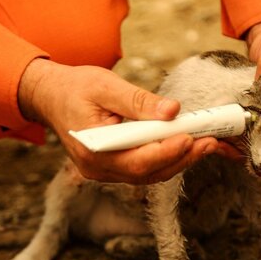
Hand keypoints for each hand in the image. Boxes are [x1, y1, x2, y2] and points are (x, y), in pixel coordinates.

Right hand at [18, 58, 218, 183]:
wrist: (50, 95)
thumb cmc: (74, 87)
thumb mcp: (105, 85)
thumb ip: (139, 100)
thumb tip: (172, 111)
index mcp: (92, 150)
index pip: (137, 160)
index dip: (167, 151)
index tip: (191, 137)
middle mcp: (98, 168)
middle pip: (148, 172)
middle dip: (181, 158)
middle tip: (210, 142)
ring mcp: (105, 171)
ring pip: (149, 174)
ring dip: (178, 160)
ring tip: (205, 144)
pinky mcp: (112, 167)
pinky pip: (144, 169)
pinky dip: (166, 158)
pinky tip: (185, 146)